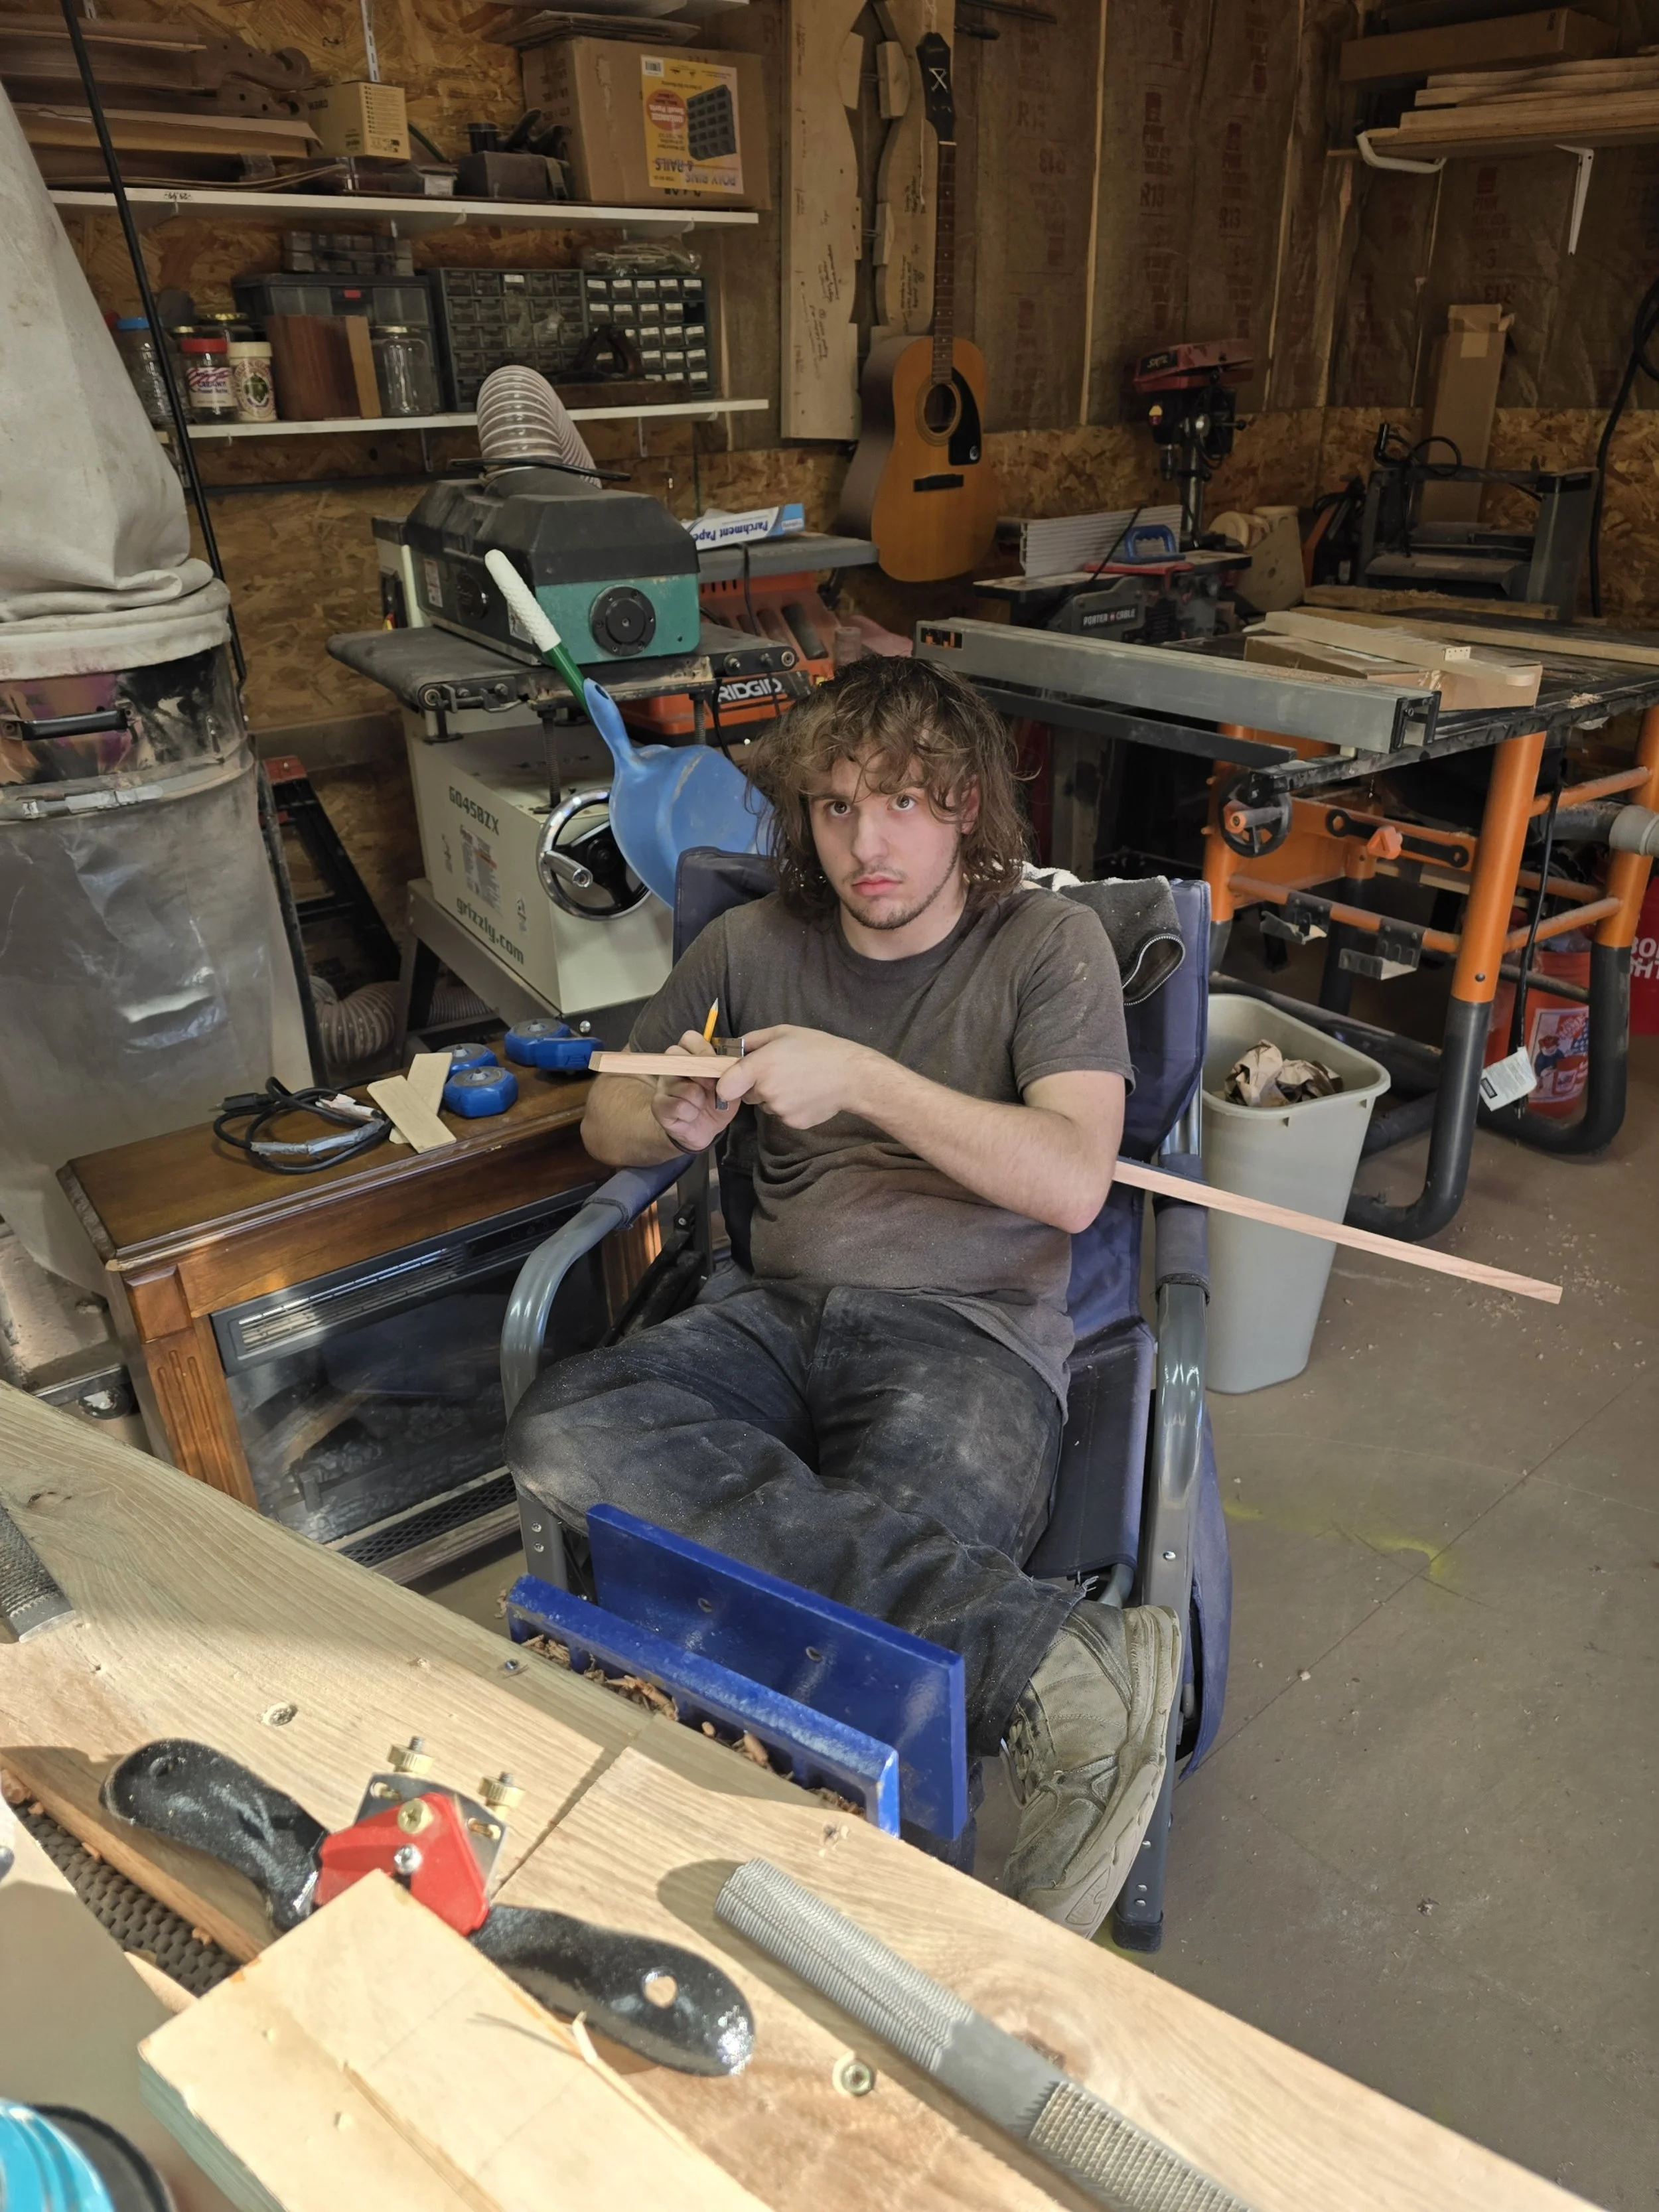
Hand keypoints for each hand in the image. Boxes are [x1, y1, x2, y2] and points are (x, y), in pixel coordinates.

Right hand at [648, 1032, 735, 1152]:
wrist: (705, 1130)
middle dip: (702, 1074)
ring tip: (701, 1106)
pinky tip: (692, 1116)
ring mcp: (662, 1085)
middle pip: (676, 1055)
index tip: (718, 1067)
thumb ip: (730, 1071)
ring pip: (684, 1086)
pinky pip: (679, 1105)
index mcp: (689, 1057)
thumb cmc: (716, 1103)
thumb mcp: (729, 1085)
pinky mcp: (658, 1105)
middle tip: (713, 1088)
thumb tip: (731, 1064)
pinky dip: (691, 1114)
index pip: (689, 1038)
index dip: (704, 1051)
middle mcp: (671, 1067)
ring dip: (699, 1101)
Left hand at [714, 1026, 883, 1129]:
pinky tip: (806, 1094)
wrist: (852, 1076)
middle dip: (756, 1085)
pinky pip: (782, 1115)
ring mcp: (779, 1110)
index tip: (736, 1079)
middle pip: (746, 1095)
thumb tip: (733, 1047)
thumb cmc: (819, 1048)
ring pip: (765, 1105)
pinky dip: (790, 1107)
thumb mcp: (784, 1032)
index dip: (727, 1083)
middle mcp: (766, 1091)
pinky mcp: (792, 1123)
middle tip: (779, 1072)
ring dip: (774, 1096)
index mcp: (760, 1067)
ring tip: (797, 1082)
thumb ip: (753, 1040)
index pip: (725, 1087)